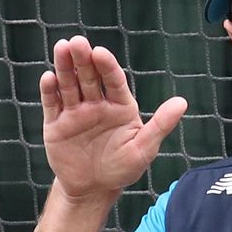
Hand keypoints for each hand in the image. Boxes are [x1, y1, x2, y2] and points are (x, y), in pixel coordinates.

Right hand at [40, 36, 186, 201]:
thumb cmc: (124, 167)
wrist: (94, 189)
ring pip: (69, 85)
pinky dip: (49, 91)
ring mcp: (76, 113)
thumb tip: (182, 102)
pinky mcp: (56, 124)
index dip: (107, 66)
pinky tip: (49, 77)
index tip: (100, 52)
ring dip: (65, 67)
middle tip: (77, 42)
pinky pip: (52, 104)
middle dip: (83, 60)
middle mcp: (97, 105)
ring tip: (62, 48)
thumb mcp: (145, 148)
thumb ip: (161, 124)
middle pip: (90, 78)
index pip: (114, 81)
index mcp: (121, 106)